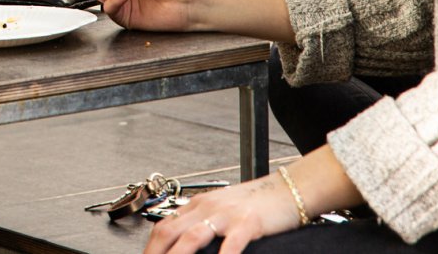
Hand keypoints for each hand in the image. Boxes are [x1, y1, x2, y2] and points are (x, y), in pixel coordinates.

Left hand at [145, 173, 301, 253]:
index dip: (151, 247)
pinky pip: (231, 244)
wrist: (286, 189)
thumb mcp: (221, 209)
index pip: (164, 226)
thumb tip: (183, 243)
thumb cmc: (255, 202)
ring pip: (191, 238)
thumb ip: (202, 223)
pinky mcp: (247, 222)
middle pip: (169, 232)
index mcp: (198, 205)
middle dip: (155, 253)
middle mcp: (206, 208)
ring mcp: (226, 215)